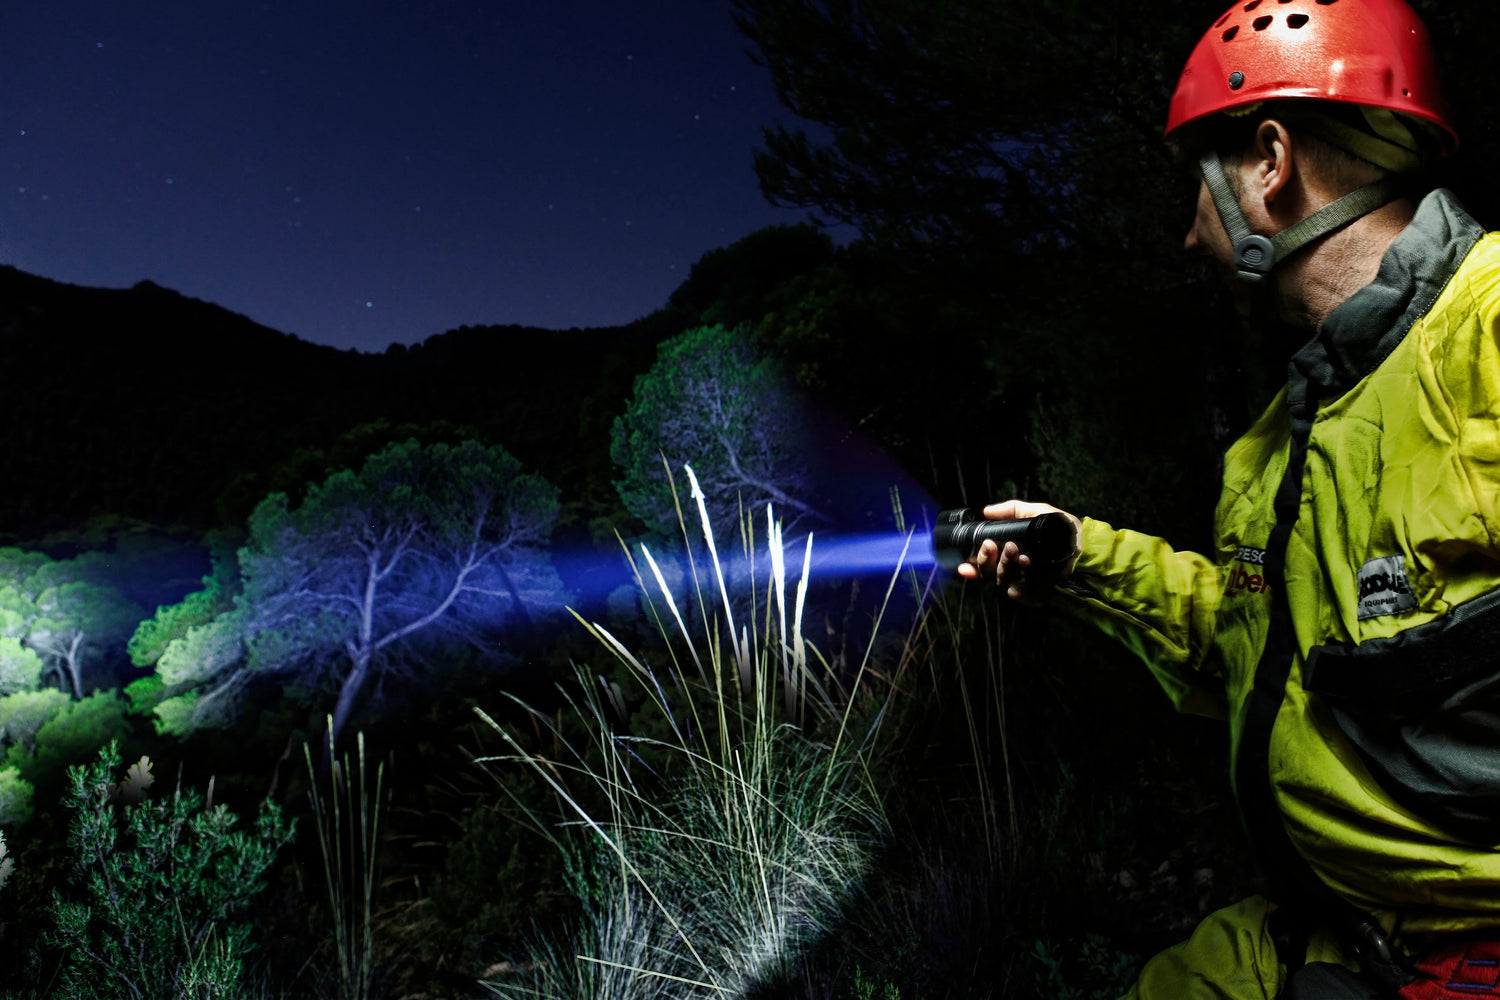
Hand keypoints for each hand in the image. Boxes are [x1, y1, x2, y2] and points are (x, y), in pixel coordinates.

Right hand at [955, 499, 1080, 603]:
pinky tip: (1025, 561)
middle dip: (983, 558)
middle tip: (989, 545)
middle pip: (985, 570)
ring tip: (1015, 549)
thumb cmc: (1065, 533)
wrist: (1087, 552)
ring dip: (1002, 562)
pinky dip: (1018, 572)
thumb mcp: (1038, 513)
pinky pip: (1015, 586)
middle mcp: (1012, 569)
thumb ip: (1012, 510)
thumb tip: (987, 510)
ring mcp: (1020, 582)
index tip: (964, 562)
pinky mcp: (1031, 593)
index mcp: (1010, 551)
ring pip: (997, 577)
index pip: (984, 560)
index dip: (971, 562)